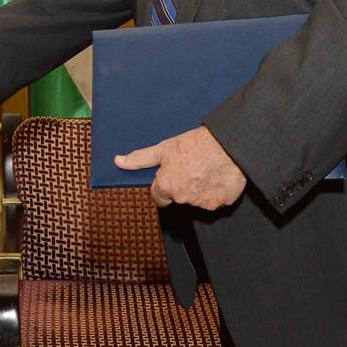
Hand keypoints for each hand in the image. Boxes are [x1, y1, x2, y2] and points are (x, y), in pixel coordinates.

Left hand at [116, 125, 246, 210]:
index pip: (158, 197)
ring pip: (196, 200)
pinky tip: (217, 176)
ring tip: (205, 169)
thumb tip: (118, 161)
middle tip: (191, 168)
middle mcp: (183, 198)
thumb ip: (140, 159)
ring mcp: (202, 203)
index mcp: (166, 186)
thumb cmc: (195, 144)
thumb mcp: (164, 148)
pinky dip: (216, 192)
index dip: (163, 186)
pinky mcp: (221, 204)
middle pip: (178, 198)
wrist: (227, 143)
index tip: (172, 175)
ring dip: (199, 189)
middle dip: (182, 186)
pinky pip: (215, 201)